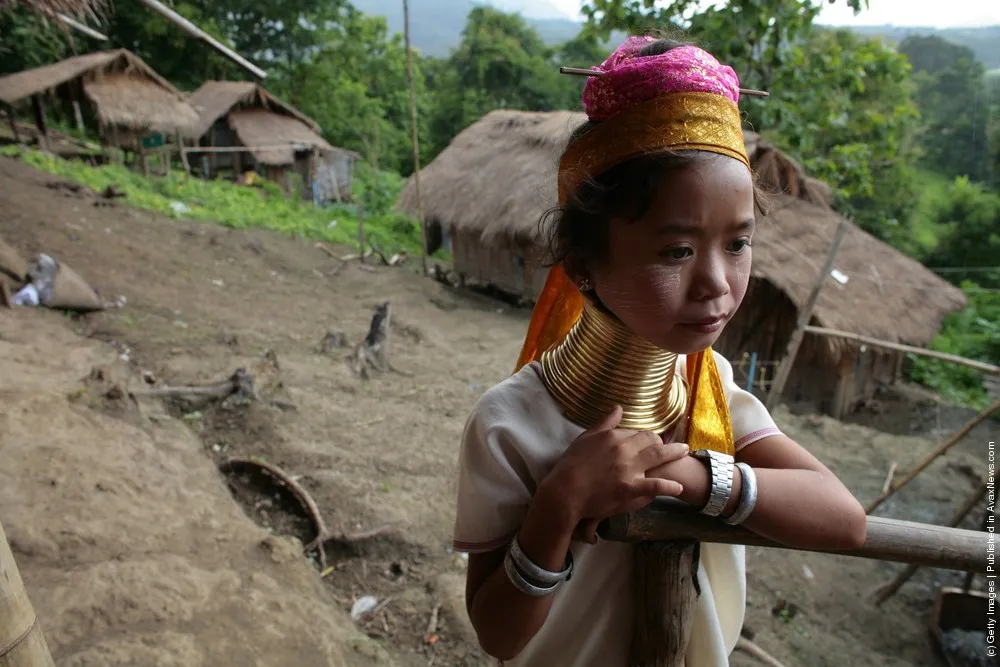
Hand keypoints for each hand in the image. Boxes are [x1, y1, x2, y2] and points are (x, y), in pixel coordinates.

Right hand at [542, 405, 687, 529]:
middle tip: (672, 443)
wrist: (565, 491)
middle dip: (663, 441)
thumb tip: (618, 408)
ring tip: (685, 452)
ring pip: (658, 457)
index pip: (636, 431)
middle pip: (651, 441)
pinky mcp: (631, 488)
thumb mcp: (584, 439)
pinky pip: (656, 485)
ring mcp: (629, 468)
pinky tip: (679, 488)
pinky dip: (669, 486)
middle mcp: (624, 449)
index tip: (652, 438)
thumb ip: (603, 424)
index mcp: (612, 436)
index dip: (646, 436)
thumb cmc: (570, 465)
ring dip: (674, 453)